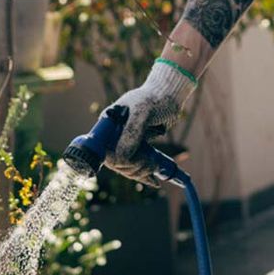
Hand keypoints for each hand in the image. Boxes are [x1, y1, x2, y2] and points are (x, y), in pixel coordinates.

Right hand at [104, 60, 196, 185]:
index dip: (115, 160)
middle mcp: (114, 133)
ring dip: (139, 172)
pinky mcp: (138, 146)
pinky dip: (144, 173)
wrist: (170, 94)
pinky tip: (154, 180)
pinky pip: (137, 164)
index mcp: (108, 123)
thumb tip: (121, 158)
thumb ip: (131, 133)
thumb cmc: (155, 98)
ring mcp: (126, 141)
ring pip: (126, 166)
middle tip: (149, 165)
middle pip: (115, 161)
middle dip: (131, 167)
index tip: (131, 162)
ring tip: (154, 168)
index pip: (103, 150)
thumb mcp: (142, 113)